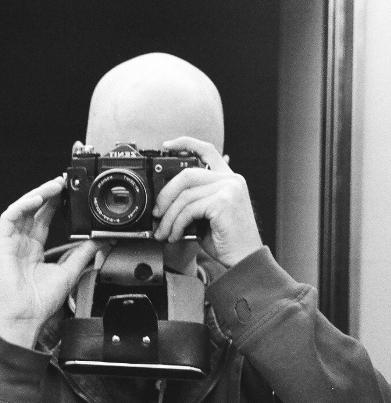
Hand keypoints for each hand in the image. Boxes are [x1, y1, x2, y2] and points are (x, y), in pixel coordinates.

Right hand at [0, 177, 103, 348]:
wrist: (25, 317)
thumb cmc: (40, 301)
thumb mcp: (70, 272)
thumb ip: (84, 253)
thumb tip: (101, 240)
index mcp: (34, 249)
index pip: (43, 218)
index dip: (54, 203)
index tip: (68, 192)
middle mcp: (21, 243)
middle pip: (33, 210)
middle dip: (48, 194)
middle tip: (63, 182)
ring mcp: (10, 242)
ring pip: (21, 209)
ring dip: (37, 195)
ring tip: (54, 187)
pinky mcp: (1, 244)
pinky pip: (9, 218)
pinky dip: (22, 206)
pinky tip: (37, 200)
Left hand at [153, 137, 262, 268]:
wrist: (245, 259)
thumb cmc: (225, 239)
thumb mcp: (207, 213)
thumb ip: (194, 198)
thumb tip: (163, 197)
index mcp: (228, 178)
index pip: (207, 150)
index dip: (185, 143)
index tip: (166, 145)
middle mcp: (231, 179)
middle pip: (186, 174)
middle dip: (165, 195)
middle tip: (156, 213)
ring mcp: (229, 189)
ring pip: (185, 195)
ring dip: (169, 217)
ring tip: (164, 232)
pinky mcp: (224, 202)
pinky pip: (189, 209)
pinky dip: (177, 224)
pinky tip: (175, 235)